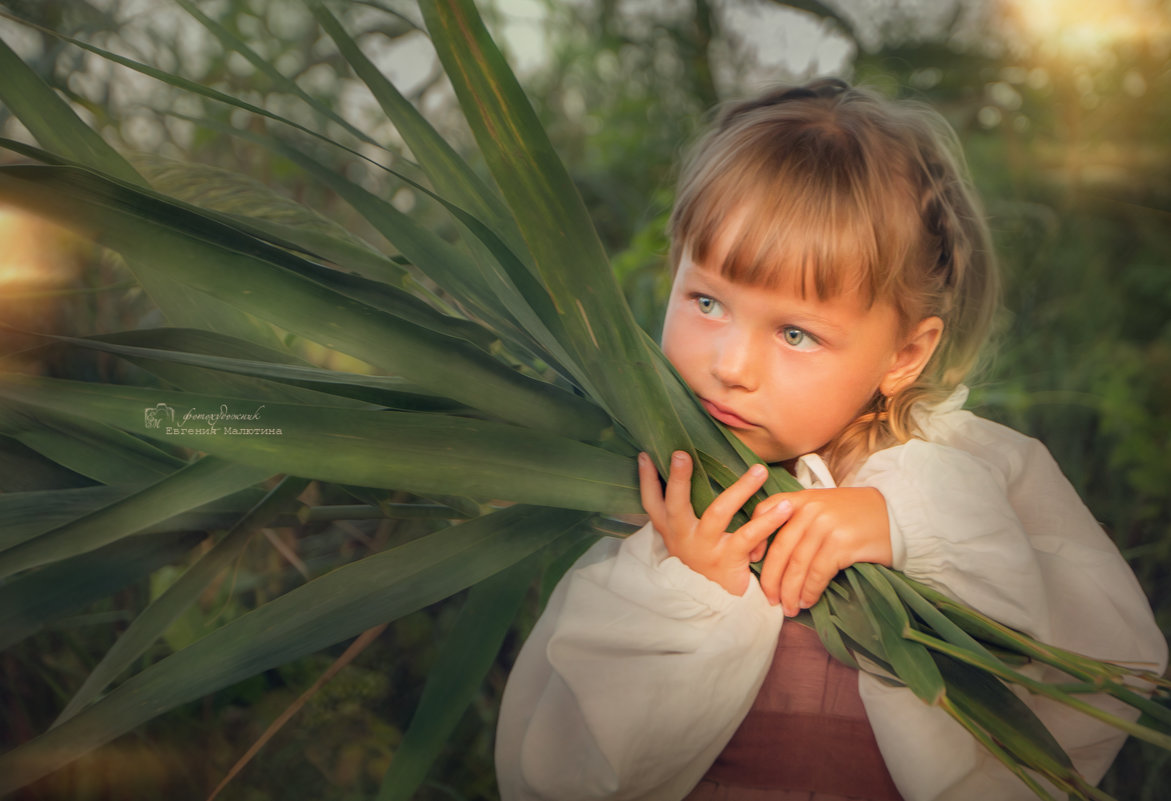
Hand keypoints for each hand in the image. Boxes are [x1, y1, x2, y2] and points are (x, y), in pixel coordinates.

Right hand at [637, 451, 793, 595]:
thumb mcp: (688, 543)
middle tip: (681, 454)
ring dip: (740, 489)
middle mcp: (683, 538)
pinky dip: (769, 520)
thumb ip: (686, 517)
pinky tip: (785, 507)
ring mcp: (705, 549)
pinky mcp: (728, 560)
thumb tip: (690, 478)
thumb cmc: (706, 567)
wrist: (718, 609)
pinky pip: (749, 535)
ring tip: (759, 470)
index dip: (646, 480)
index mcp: (672, 531)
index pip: (652, 503)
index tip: (644, 455)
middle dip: (677, 479)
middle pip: (675, 504)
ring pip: (718, 512)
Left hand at [755, 488, 892, 615]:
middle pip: (780, 548)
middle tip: (769, 599)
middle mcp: (811, 509)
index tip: (752, 561)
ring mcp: (826, 526)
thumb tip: (773, 551)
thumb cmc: (858, 515)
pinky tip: (807, 601)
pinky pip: (818, 573)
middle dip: (771, 578)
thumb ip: (801, 518)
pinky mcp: (842, 544)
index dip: (755, 536)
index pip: (766, 510)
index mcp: (803, 498)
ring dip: (790, 591)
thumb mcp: (825, 505)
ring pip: (797, 565)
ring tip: (788, 608)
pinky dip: (810, 591)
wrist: (898, 516)